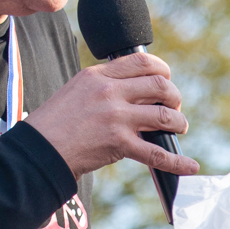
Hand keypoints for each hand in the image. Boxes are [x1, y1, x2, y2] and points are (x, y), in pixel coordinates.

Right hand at [27, 50, 197, 181]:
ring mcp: (116, 118)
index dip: (163, 71)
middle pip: (160, 86)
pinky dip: (178, 162)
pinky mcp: (119, 144)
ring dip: (178, 123)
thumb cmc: (54, 124)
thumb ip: (104, 85)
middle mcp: (110, 92)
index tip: (166, 80)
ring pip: (165, 115)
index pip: (142, 62)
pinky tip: (190, 166)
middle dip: (174, 97)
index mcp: (99, 75)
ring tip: (178, 129)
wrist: (39, 151)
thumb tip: (133, 88)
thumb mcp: (76, 90)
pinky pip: (157, 153)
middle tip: (173, 108)